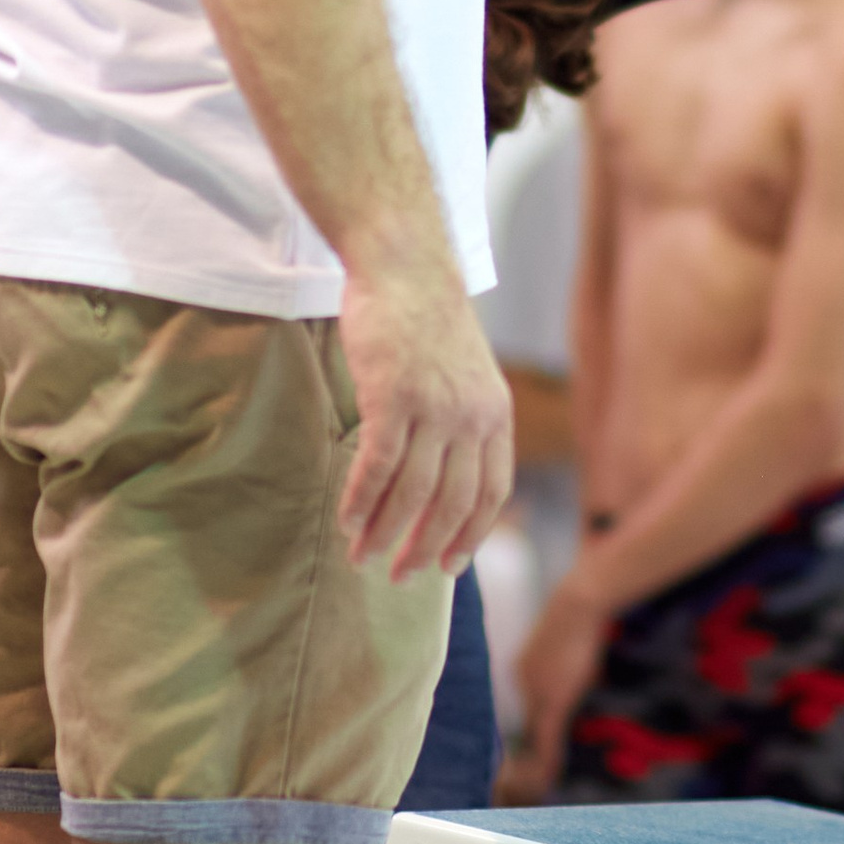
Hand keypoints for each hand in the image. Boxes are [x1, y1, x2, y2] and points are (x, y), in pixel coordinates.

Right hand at [335, 242, 514, 578]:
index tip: (448, 567)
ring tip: (363, 559)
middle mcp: (472, 416)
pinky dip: (359, 501)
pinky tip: (346, 522)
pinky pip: (375, 466)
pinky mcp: (392, 397)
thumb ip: (466, 423)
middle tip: (400, 578)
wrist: (405, 266)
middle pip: (452, 503)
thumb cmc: (428, 321)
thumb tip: (446, 480)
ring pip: (411, 493)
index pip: (492, 492)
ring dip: (385, 533)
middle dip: (425, 549)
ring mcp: (434, 408)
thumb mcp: (468, 374)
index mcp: (497, 414)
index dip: (470, 535)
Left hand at [503, 576, 610, 801]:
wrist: (579, 603)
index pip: (521, 713)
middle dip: (517, 762)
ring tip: (529, 792)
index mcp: (521, 671)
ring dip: (532, 768)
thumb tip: (568, 680)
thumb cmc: (578, 616)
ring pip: (530, 739)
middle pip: (519, 729)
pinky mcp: (551, 699)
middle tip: (510, 789)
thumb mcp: (566, 646)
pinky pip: (546, 738)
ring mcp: (534, 693)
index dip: (523, 741)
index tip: (516, 765)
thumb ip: (562, 667)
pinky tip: (547, 778)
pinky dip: (547, 761)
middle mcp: (520, 684)